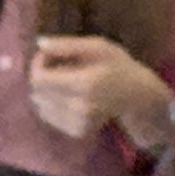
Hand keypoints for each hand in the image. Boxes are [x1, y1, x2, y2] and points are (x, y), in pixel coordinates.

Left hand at [29, 34, 172, 144]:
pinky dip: (52, 105)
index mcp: (84, 84)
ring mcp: (79, 123)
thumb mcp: (97, 46)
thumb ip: (67, 44)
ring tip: (64, 81)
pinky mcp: (78, 132)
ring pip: (40, 106)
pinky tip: (68, 96)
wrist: (137, 96)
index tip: (48, 55)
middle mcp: (80, 108)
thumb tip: (39, 43)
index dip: (37, 64)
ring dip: (46, 91)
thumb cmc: (117, 66)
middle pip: (37, 93)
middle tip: (57, 65)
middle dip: (41, 76)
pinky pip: (49, 117)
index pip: (39, 79)